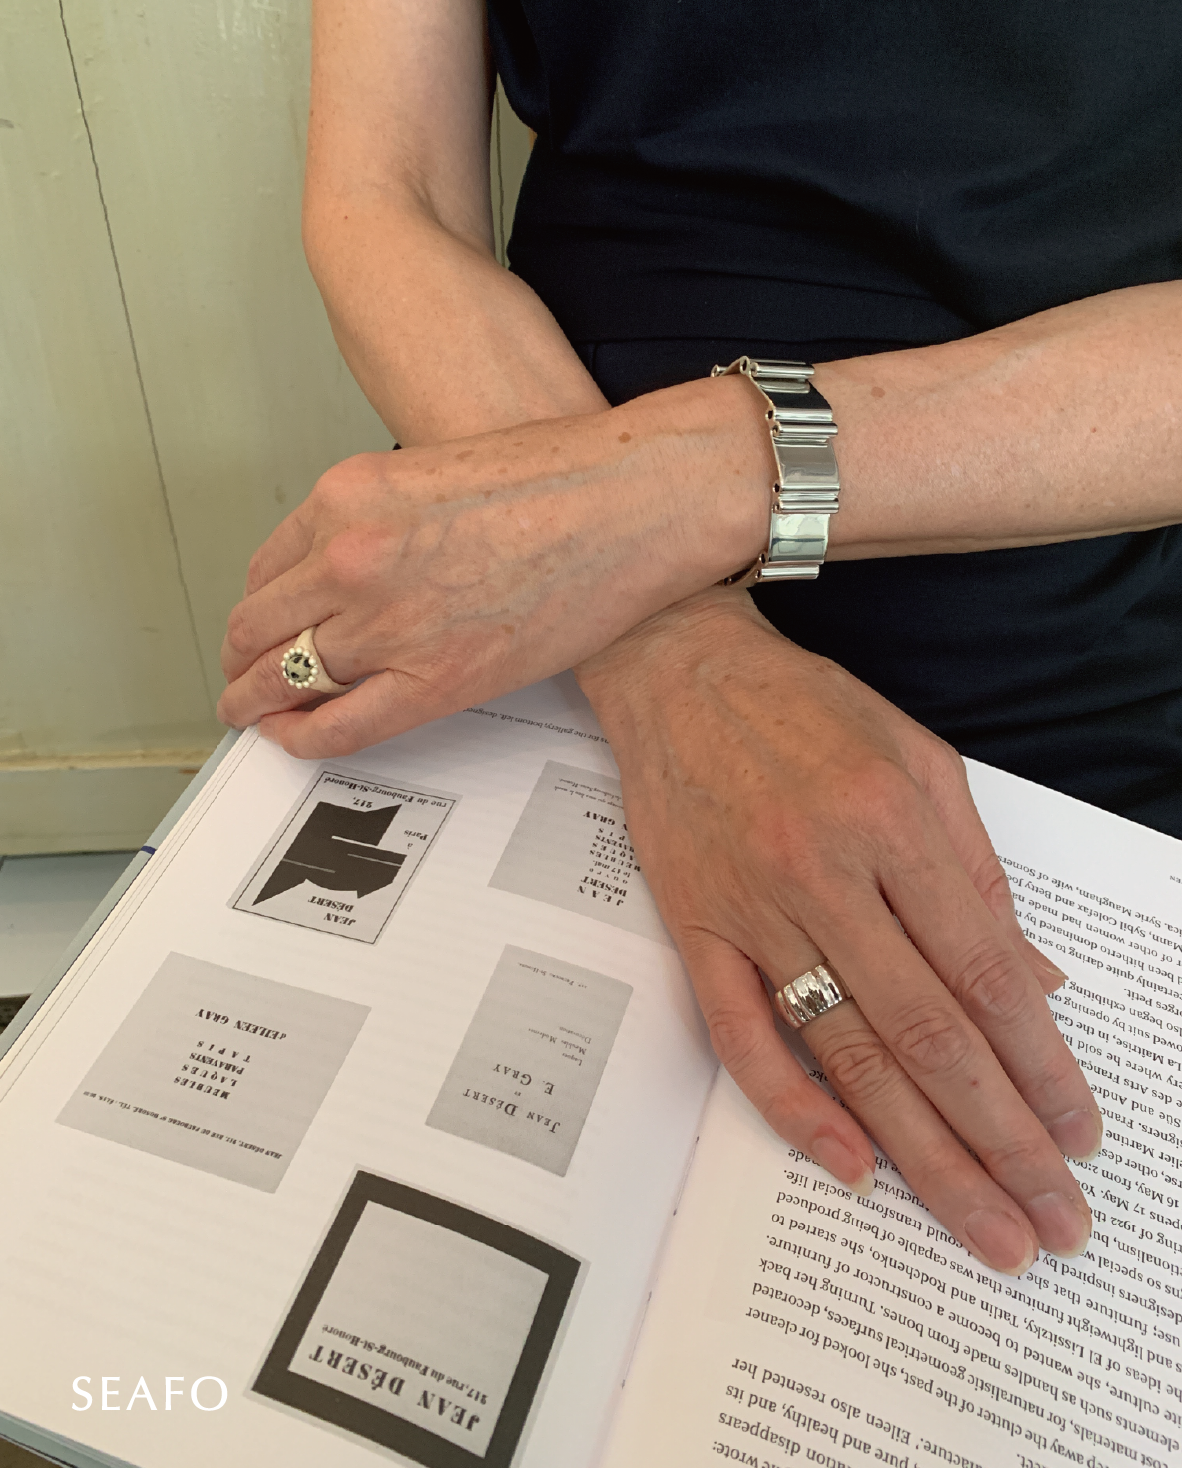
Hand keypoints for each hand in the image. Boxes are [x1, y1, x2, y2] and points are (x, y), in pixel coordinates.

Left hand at [217, 380, 769, 754]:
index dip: (257, 607)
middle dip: (242, 658)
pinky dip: (301, 738)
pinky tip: (290, 739)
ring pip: (286, 678)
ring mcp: (387, 621)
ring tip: (252, 714)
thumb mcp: (435, 471)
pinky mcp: (434, 677)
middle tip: (240, 677)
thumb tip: (363, 568)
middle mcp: (351, 557)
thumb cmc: (561, 479)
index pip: (268, 567)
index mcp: (347, 497)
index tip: (258, 626)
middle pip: (259, 627)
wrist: (628, 501)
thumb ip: (383, 519)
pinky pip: (338, 725)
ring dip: (257, 702)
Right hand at [576, 588, 1099, 1273]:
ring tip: (979, 1222)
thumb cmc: (807, 710)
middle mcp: (825, 871)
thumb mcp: (921, 761)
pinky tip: (849, 1164)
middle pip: (926, 1033)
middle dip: (999, 1139)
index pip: (985, 972)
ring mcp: (753, 907)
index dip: (1040, 1065)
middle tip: (1049, 1220)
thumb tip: (1037, 983)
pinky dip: (792, 1105)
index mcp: (893, 822)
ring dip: (919, 1151)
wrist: (678, 669)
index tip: (1077, 1134)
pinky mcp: (694, 928)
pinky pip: (740, 1036)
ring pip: (844, 1051)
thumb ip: (980, 874)